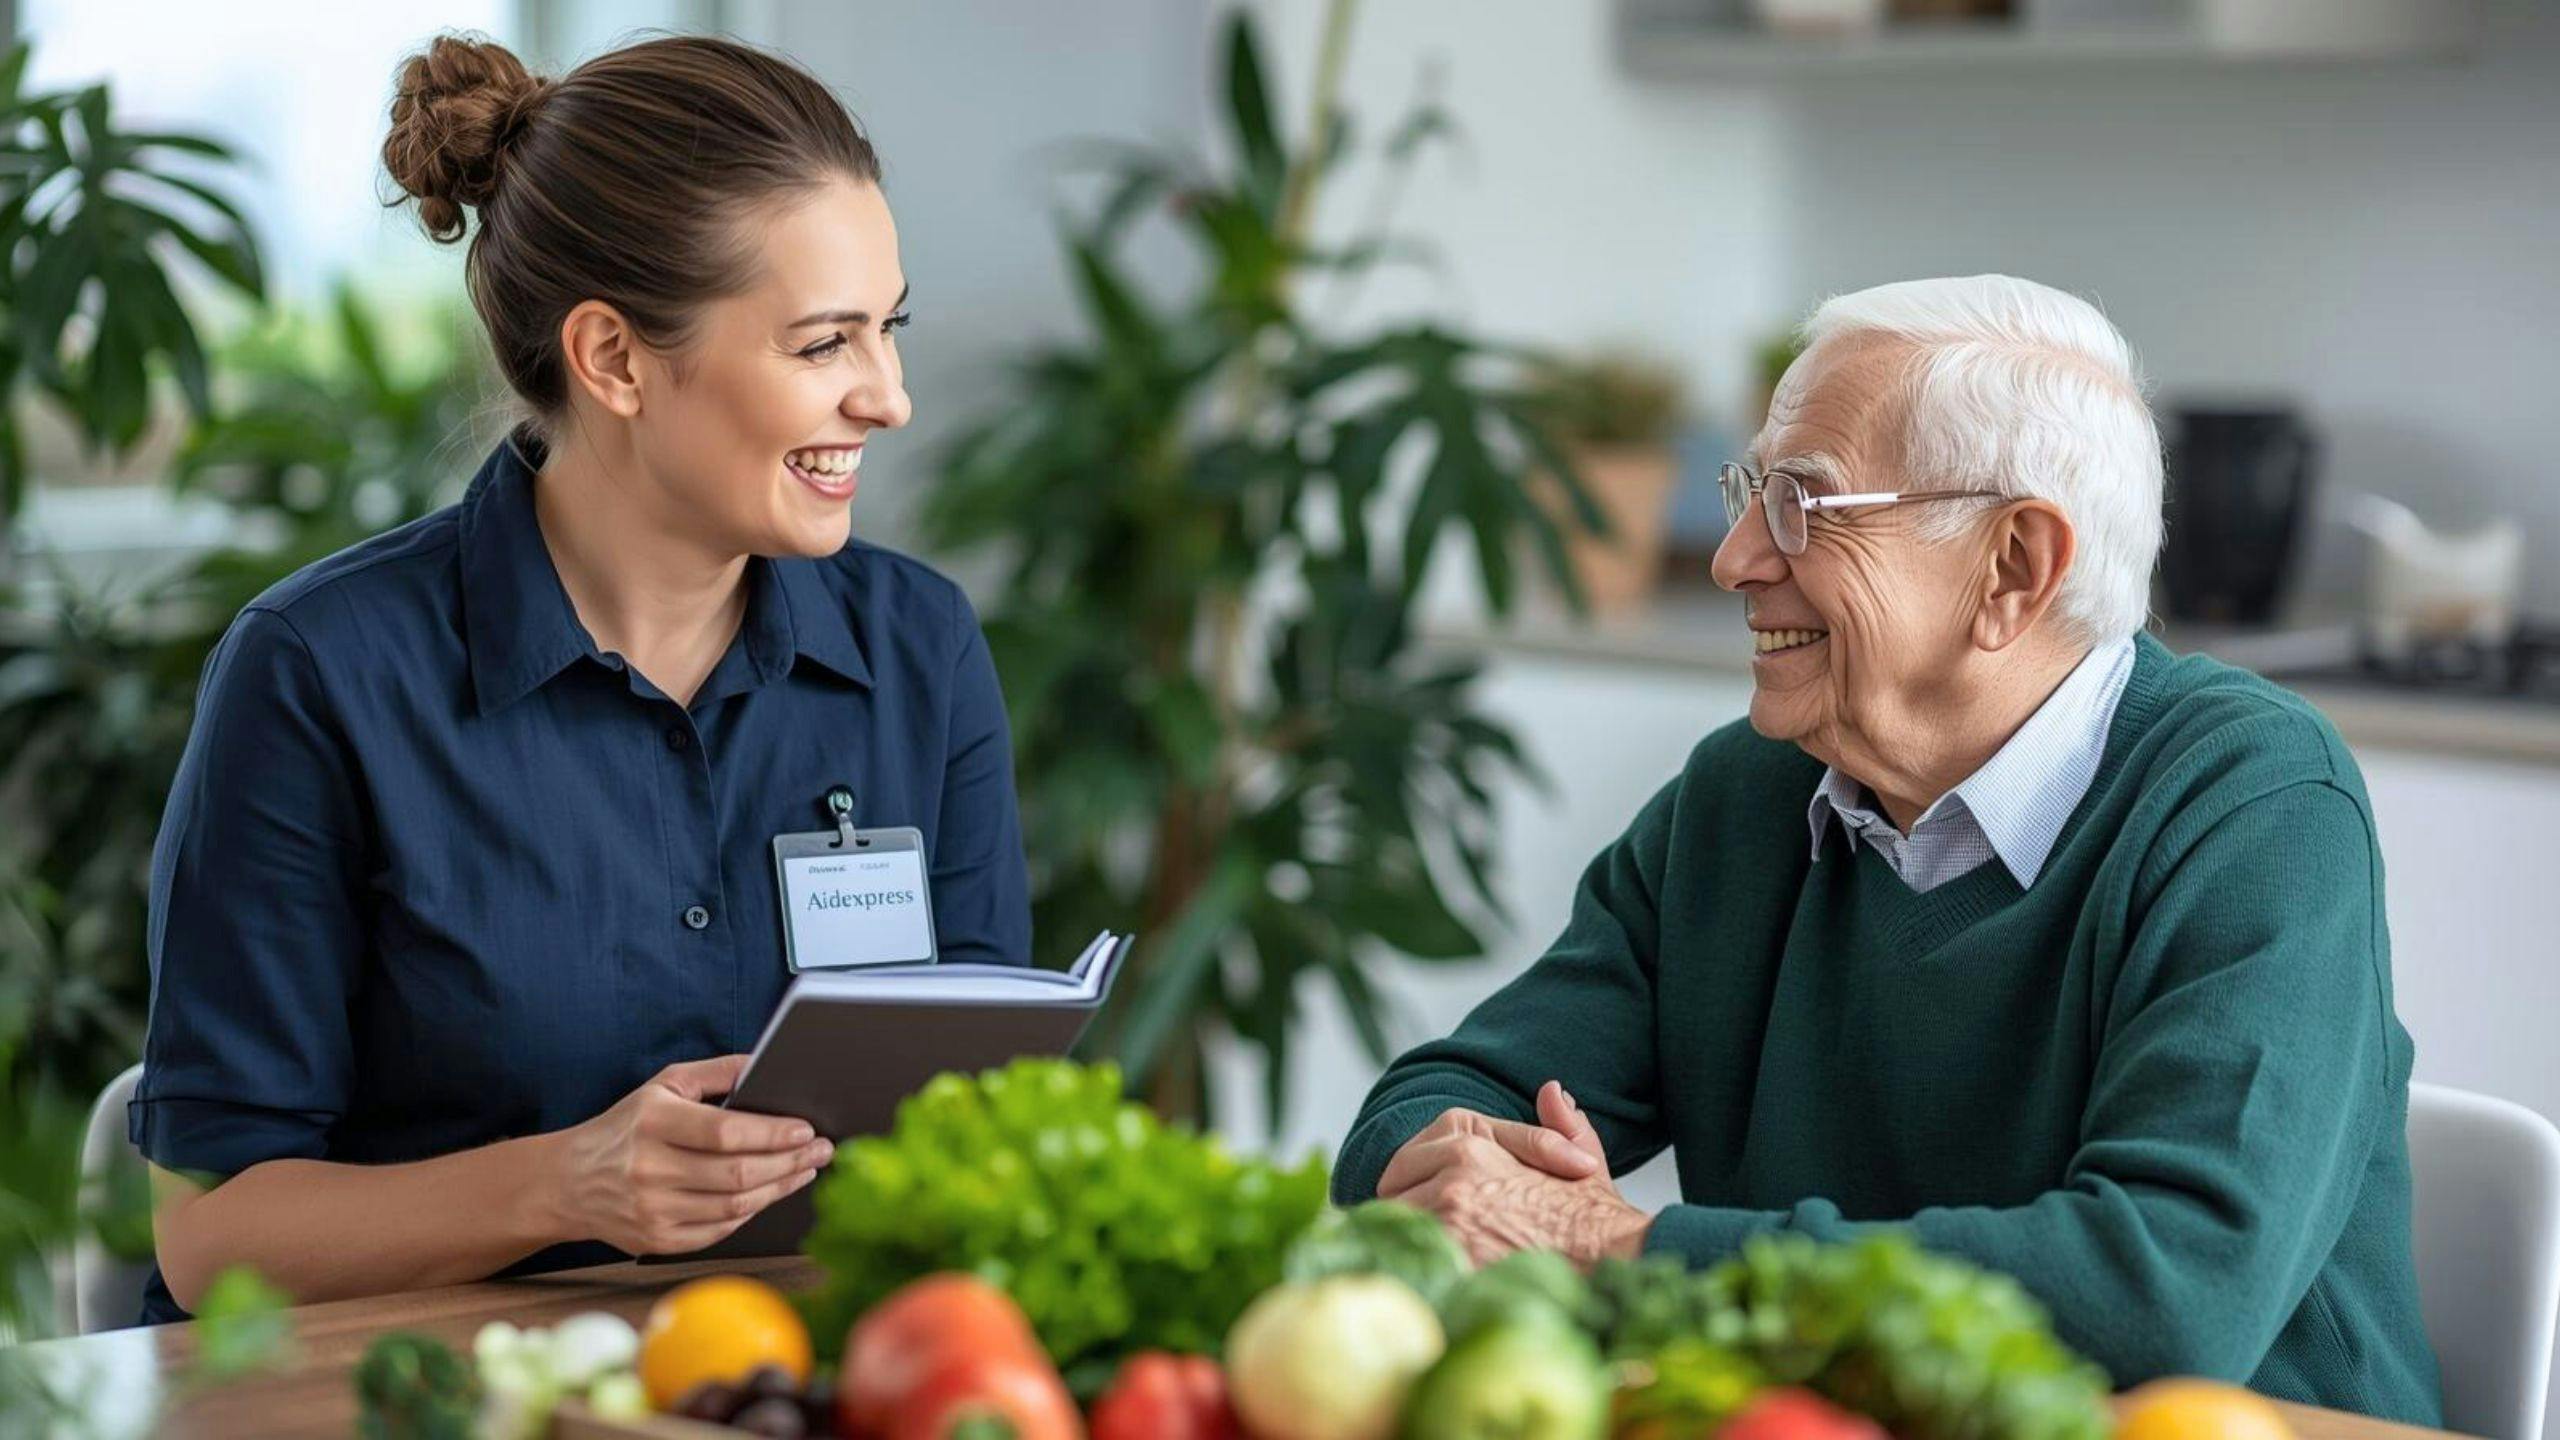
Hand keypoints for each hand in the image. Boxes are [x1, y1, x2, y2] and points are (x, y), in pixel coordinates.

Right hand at [545, 1055, 833, 1255]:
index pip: (725, 1132)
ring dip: (779, 1189)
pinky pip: (719, 1230)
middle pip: (737, 1174)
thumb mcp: (663, 1085)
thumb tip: (766, 1063)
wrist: (568, 1182)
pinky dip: (750, 1212)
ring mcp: (652, 1210)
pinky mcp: (656, 1240)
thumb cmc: (625, 1127)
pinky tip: (769, 1194)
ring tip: (804, 1171)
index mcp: (653, 1122)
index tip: (806, 1130)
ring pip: (734, 1206)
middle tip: (821, 1150)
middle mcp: (649, 1168)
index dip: (772, 1133)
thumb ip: (717, 1072)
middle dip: (789, 1162)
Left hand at [1375, 1084, 1650, 1268]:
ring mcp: (1449, 1216)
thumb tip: (1553, 1092)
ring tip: (1431, 1266)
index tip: (1423, 1207)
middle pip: (1393, 1197)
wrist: (1614, 1254)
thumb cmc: (1595, 1215)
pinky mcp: (1455, 1258)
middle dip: (1408, 1216)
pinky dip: (1423, 1274)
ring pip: (1401, 1231)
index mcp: (1470, 1143)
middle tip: (1426, 1241)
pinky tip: (1438, 1288)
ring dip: (1415, 1247)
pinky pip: (1417, 1263)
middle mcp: (1452, 1173)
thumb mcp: (1582, 1157)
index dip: (1411, 1188)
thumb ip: (1559, 1126)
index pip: (1403, 1164)